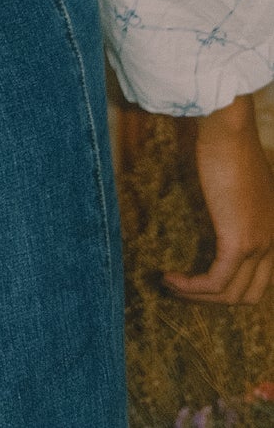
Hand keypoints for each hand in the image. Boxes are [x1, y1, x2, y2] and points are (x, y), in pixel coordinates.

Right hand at [165, 94, 273, 303]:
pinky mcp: (238, 242)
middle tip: (180, 288)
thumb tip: (215, 201)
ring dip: (197, 297)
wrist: (228, 132)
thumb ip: (233, 198)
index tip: (193, 277)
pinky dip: (192, 287)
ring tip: (169, 285)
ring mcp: (258, 244)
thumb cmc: (227, 145)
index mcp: (272, 230)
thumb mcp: (236, 180)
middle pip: (248, 294)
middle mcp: (272, 243)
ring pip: (232, 293)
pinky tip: (170, 278)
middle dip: (212, 299)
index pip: (258, 277)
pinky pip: (216, 281)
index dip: (226, 286)